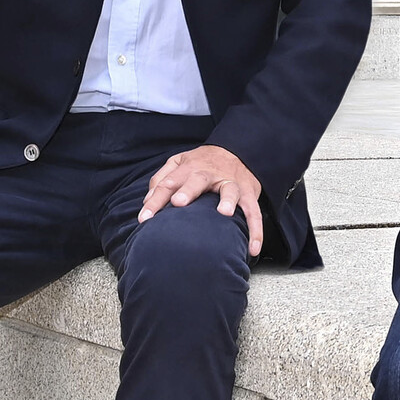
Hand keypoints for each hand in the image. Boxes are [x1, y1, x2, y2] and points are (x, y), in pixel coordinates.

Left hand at [139, 144, 263, 255]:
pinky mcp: (249, 193)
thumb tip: (147, 202)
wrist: (238, 150)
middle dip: (189, 190)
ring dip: (228, 200)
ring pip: (231, 190)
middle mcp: (210, 174)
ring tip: (224, 213)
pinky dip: (256, 230)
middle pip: (198, 179)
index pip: (168, 183)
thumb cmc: (202, 163)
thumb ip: (161, 179)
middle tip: (178, 202)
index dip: (155, 200)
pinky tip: (253, 249)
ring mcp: (231, 183)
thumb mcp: (178, 162)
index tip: (144, 219)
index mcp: (189, 168)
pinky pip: (254, 212)